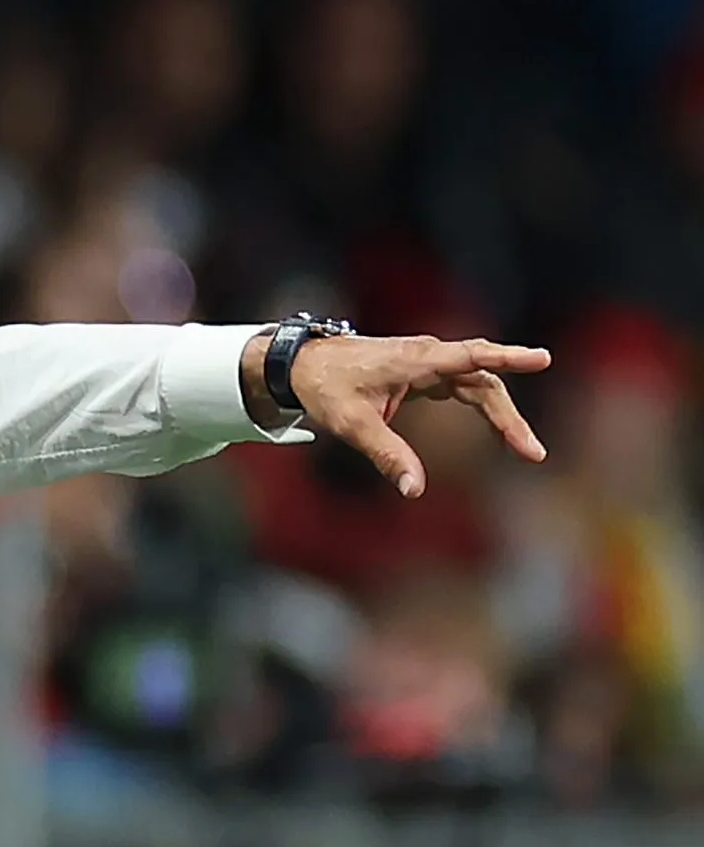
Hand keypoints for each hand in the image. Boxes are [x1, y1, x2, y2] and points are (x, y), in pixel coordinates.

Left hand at [241, 332, 550, 496]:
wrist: (304, 365)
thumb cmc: (326, 388)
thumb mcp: (353, 426)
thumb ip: (387, 456)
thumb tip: (415, 490)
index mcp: (415, 360)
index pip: (471, 357)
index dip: (508, 357)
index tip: (541, 358)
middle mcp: (428, 356)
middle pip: (483, 381)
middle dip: (509, 417)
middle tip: (532, 452)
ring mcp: (429, 363)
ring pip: (478, 385)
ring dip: (501, 415)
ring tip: (524, 448)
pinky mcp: (425, 373)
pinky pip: (465, 386)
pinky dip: (484, 407)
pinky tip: (500, 428)